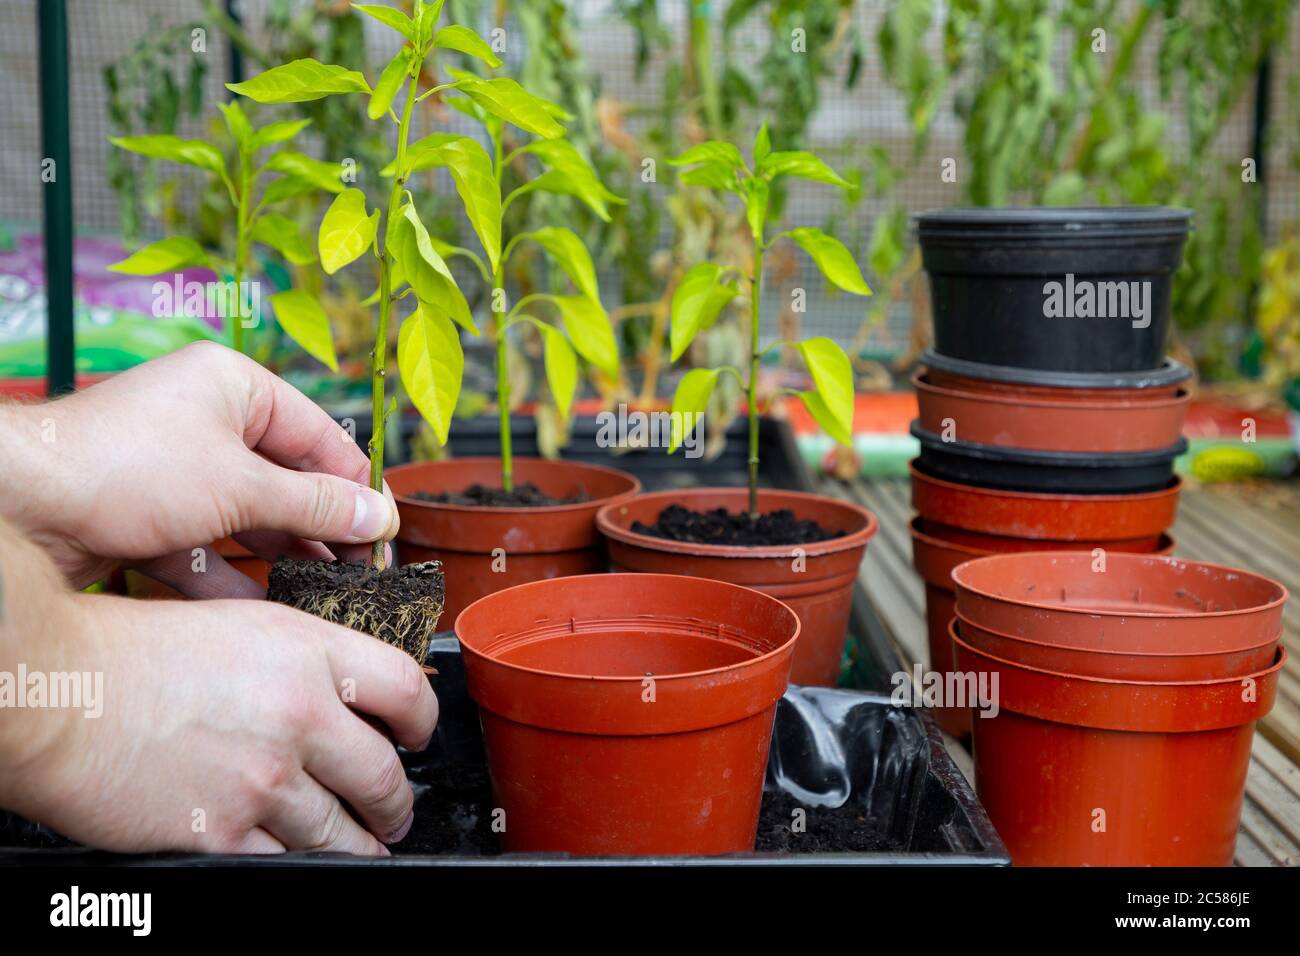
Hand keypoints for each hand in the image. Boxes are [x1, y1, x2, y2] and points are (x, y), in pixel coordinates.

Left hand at [0, 341, 397, 593]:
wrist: (19, 505)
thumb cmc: (122, 467)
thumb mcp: (241, 486)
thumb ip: (318, 505)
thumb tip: (379, 518)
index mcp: (235, 387)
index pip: (322, 436)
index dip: (358, 487)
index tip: (384, 534)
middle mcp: (205, 420)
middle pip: (286, 480)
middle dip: (321, 530)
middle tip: (358, 572)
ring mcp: (174, 468)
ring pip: (247, 518)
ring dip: (282, 558)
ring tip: (321, 596)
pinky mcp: (147, 513)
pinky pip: (206, 545)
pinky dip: (231, 577)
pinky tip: (260, 612)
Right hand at [1, 590, 437, 854]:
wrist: (60, 695)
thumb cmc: (129, 651)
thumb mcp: (237, 622)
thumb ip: (299, 655)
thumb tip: (339, 684)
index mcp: (308, 653)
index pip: (405, 688)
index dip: (425, 720)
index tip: (419, 735)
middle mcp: (298, 715)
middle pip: (384, 774)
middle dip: (397, 802)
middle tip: (395, 809)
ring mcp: (264, 778)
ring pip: (342, 831)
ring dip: (359, 843)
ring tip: (361, 845)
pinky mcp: (224, 832)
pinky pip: (286, 863)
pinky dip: (298, 864)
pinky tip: (299, 858)